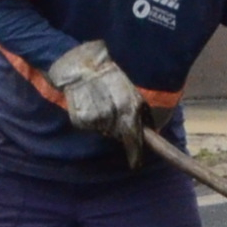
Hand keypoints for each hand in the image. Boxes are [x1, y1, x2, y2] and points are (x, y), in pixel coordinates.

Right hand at [47, 40, 148, 166]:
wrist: (78, 64)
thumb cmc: (106, 71)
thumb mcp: (127, 85)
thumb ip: (138, 107)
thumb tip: (149, 127)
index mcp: (128, 106)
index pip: (133, 136)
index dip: (135, 151)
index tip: (136, 163)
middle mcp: (113, 115)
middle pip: (118, 135)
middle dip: (119, 129)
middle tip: (113, 111)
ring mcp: (96, 118)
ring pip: (104, 130)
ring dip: (104, 122)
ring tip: (100, 102)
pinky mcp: (81, 120)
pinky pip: (90, 126)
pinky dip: (90, 119)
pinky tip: (89, 103)